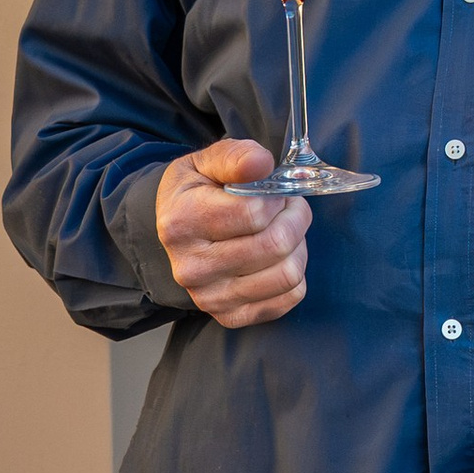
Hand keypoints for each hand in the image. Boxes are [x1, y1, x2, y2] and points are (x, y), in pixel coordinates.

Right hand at [157, 137, 310, 327]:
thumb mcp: (206, 162)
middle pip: (275, 245)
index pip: (254, 213)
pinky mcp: (229, 316)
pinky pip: (288, 299)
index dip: (277, 198)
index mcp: (182, 222)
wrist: (176, 230)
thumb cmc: (196, 192)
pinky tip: (277, 259)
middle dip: (295, 219)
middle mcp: (192, 266)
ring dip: (297, 248)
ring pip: (287, 275)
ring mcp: (209, 297)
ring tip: (283, 232)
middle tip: (288, 208)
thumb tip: (262, 162)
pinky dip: (294, 277)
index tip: (274, 192)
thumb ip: (235, 157)